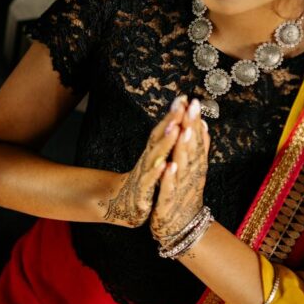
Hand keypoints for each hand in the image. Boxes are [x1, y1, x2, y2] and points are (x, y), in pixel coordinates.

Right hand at [99, 95, 185, 226]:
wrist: (119, 206)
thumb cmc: (142, 182)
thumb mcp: (154, 162)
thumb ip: (164, 143)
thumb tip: (178, 122)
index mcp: (153, 153)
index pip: (163, 130)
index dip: (173, 114)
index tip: (184, 97)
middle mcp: (147, 160)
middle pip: (158, 138)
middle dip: (170, 121)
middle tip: (180, 105)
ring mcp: (143, 175)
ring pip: (155, 156)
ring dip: (165, 142)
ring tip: (176, 128)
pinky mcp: (142, 193)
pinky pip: (150, 182)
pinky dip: (157, 173)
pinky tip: (164, 165)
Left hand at [151, 97, 210, 240]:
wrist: (181, 231)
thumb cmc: (184, 198)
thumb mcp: (193, 172)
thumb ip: (198, 150)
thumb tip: (203, 125)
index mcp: (195, 169)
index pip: (197, 142)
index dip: (195, 122)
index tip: (194, 101)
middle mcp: (191, 178)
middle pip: (193, 150)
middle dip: (192, 127)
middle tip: (193, 106)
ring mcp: (181, 191)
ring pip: (184, 167)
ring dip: (185, 148)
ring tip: (185, 129)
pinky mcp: (169, 205)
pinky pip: (170, 190)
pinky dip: (170, 178)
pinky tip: (170, 165)